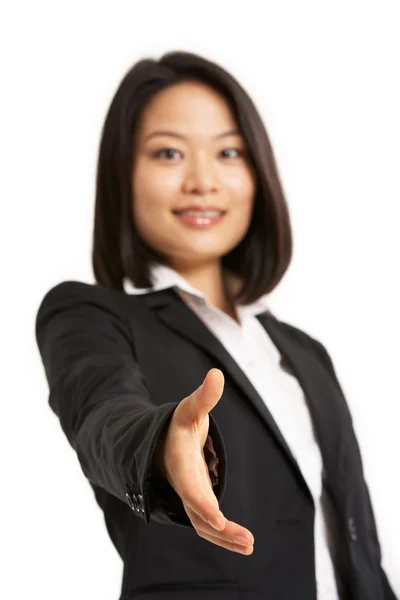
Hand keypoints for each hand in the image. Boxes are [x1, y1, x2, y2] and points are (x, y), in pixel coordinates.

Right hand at [154, 368, 253, 554]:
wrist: (157, 446)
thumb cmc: (176, 426)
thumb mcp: (188, 409)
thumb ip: (204, 396)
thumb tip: (216, 373)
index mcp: (181, 465)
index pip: (191, 488)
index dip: (203, 504)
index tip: (219, 519)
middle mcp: (184, 486)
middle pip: (200, 514)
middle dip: (221, 530)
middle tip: (248, 540)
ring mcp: (189, 498)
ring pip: (204, 525)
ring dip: (225, 538)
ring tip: (249, 545)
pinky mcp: (197, 504)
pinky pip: (207, 525)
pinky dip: (222, 535)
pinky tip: (242, 542)